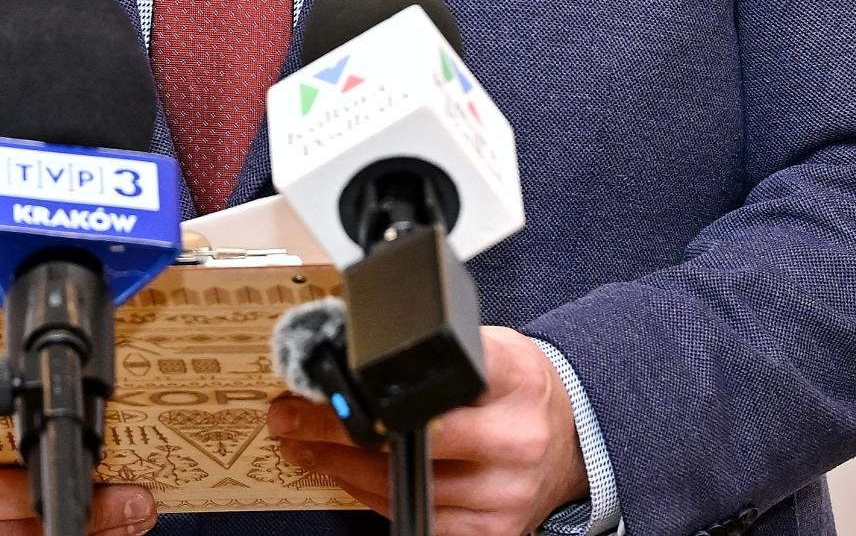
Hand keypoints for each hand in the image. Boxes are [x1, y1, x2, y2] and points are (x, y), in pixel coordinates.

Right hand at [0, 368, 156, 535]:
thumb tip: (102, 418)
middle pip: (14, 533)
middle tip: (139, 506)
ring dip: (81, 535)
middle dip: (89, 523)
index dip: (54, 501)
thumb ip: (22, 410)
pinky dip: (46, 534)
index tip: (117, 490)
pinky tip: (91, 524)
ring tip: (128, 516)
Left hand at [267, 325, 588, 535]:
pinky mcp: (491, 532)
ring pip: (401, 487)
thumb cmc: (515, 390)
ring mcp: (503, 494)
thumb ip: (435, 346)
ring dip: (340, 466)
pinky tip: (346, 474)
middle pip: (407, 442)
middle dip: (335, 431)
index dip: (369, 391)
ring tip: (304, 444)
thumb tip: (349, 340)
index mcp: (515, 378)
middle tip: (290, 418)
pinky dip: (371, 496)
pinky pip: (415, 520)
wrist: (566, 440)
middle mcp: (514, 439)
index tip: (322, 388)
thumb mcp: (490, 346)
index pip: (434, 382)